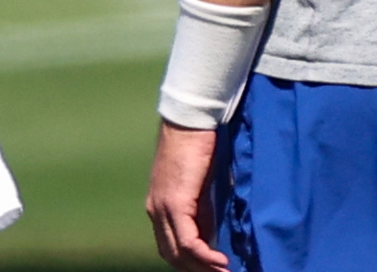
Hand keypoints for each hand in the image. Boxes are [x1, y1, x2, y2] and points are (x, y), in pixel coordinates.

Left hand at [146, 123, 228, 269]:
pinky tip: (221, 262)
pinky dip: (204, 256)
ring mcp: (162, 207)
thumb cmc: (196, 145)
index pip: (169, 246)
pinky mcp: (175, 202)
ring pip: (178, 252)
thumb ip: (201, 208)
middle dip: (196, 270)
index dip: (190, 263)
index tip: (212, 269)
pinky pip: (187, 241)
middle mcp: (155, 210)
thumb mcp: (198, 185)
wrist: (188, 120)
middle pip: (172, 254)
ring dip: (203, 268)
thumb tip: (215, 231)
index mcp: (158, 206)